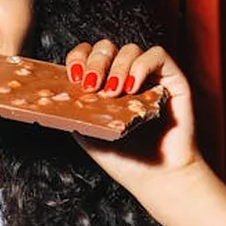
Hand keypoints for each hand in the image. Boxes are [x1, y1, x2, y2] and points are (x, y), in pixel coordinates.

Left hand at [64, 40, 206, 194]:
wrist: (156, 178)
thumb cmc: (125, 159)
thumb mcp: (87, 133)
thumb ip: (73, 110)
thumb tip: (54, 92)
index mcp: (103, 85)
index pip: (87, 55)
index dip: (78, 57)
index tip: (74, 76)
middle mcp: (125, 77)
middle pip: (106, 47)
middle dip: (95, 62)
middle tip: (92, 86)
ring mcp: (149, 77)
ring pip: (130, 49)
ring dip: (117, 67)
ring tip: (114, 93)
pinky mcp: (172, 79)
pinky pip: (157, 54)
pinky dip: (142, 65)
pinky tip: (133, 86)